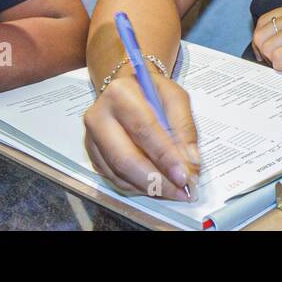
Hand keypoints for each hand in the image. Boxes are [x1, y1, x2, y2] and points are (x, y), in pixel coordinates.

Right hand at [81, 71, 197, 201]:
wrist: (127, 90)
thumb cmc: (152, 93)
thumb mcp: (175, 98)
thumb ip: (184, 128)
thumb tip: (190, 163)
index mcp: (119, 94)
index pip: (143, 130)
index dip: (164, 156)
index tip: (184, 175)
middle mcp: (99, 117)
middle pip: (124, 158)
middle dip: (156, 180)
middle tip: (181, 191)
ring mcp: (91, 139)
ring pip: (119, 174)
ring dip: (149, 187)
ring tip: (174, 190)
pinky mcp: (92, 156)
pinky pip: (115, 180)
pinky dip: (139, 187)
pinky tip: (157, 184)